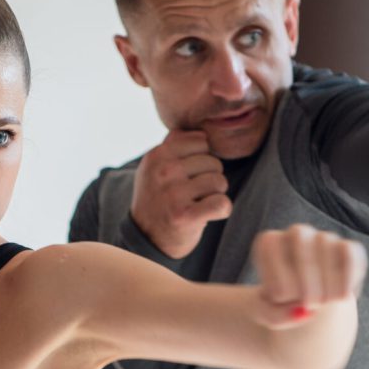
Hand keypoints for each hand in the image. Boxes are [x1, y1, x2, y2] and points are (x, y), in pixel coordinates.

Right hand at [131, 130, 231, 257]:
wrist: (146, 238)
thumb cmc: (158, 198)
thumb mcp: (154, 167)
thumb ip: (173, 145)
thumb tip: (200, 130)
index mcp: (157, 155)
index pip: (201, 141)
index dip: (202, 158)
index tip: (191, 174)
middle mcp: (164, 171)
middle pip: (214, 163)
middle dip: (210, 178)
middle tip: (194, 193)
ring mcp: (173, 194)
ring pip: (220, 182)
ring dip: (215, 194)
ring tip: (198, 203)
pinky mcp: (185, 216)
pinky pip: (222, 203)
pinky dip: (221, 210)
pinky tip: (208, 214)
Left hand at [251, 224, 367, 328]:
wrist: (308, 306)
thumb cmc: (282, 305)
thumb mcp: (267, 315)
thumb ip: (273, 315)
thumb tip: (302, 313)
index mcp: (271, 243)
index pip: (271, 242)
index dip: (277, 273)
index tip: (281, 297)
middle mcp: (297, 234)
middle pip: (300, 236)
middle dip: (305, 274)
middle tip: (309, 304)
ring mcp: (323, 239)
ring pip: (325, 242)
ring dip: (327, 278)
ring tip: (325, 302)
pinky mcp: (347, 249)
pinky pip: (350, 253)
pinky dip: (347, 277)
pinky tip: (341, 297)